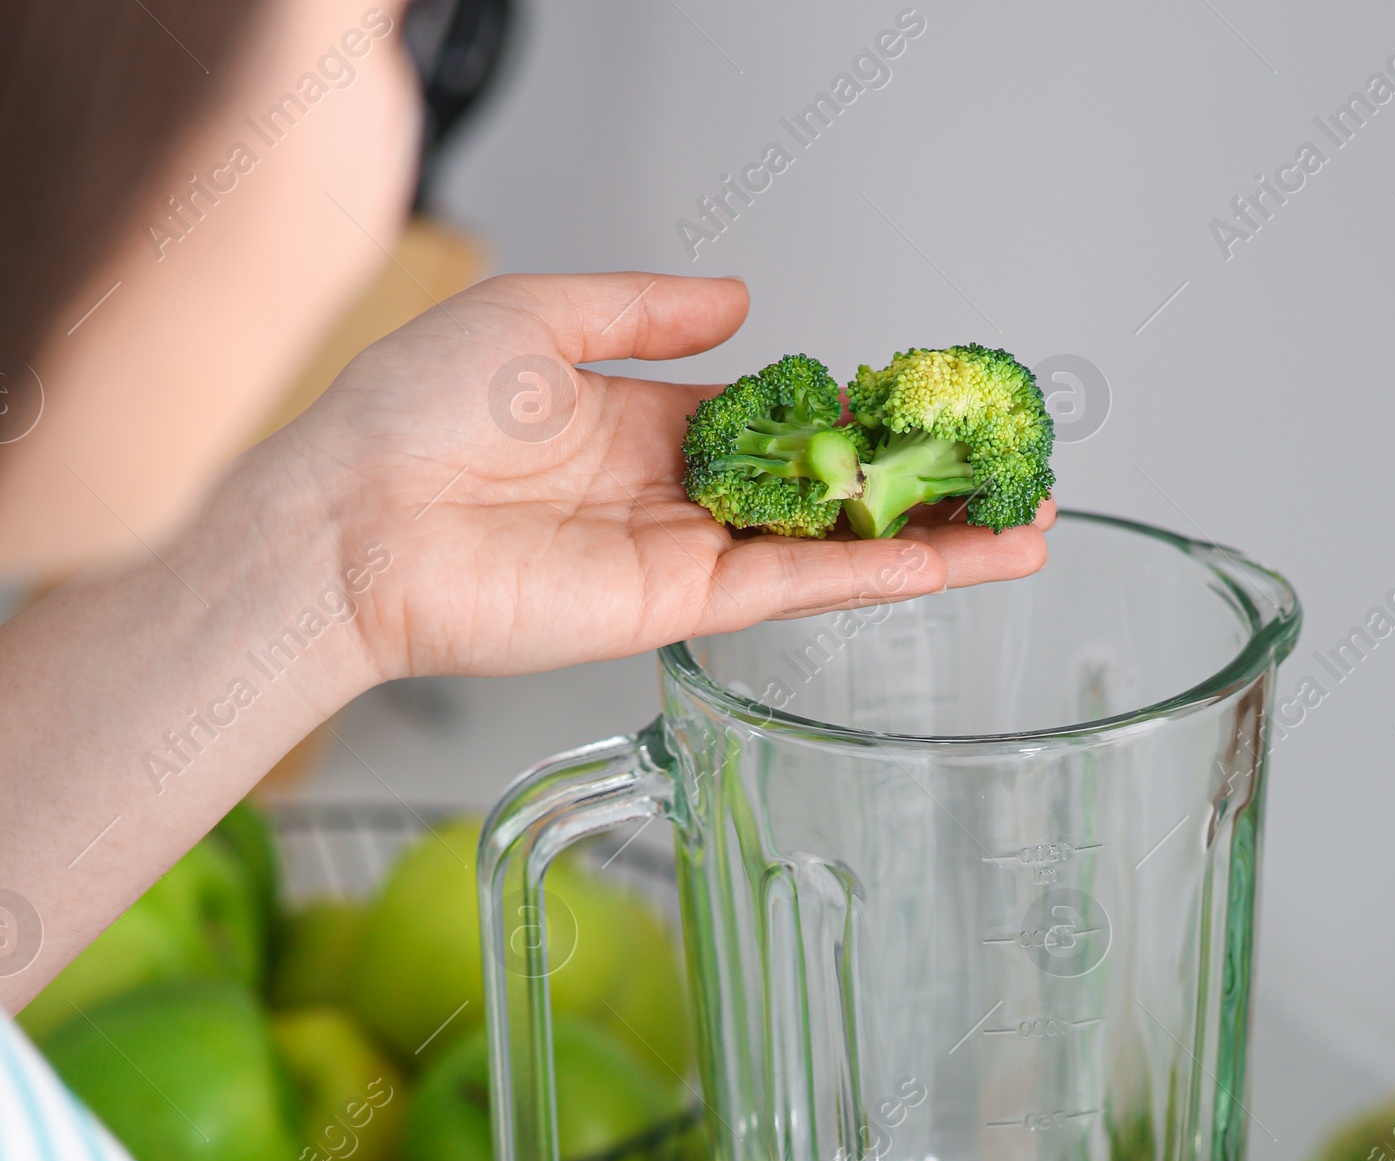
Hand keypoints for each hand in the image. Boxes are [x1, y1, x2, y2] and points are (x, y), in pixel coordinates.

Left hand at [278, 271, 1052, 685]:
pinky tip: (958, 564)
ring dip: (931, 543)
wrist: (356, 524)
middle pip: (820, 491)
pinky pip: (798, 588)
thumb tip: (741, 303)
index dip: (851, 410)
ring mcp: (682, 558)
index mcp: (634, 423)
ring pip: (830, 549)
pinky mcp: (680, 608)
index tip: (924, 399)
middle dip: (912, 485)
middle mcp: (668, 496)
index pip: (771, 418)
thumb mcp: (536, 316)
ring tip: (1023, 527)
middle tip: (1003, 472)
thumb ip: (644, 311)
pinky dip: (881, 578)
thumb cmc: (410, 418)